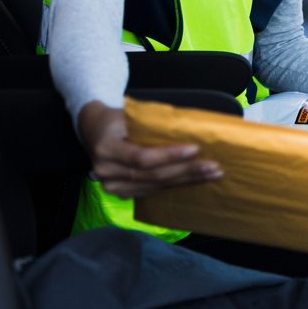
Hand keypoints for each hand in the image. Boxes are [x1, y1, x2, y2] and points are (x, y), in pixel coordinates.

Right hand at [78, 101, 222, 197]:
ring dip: (186, 181)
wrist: (95, 130)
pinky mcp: (122, 193)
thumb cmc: (117, 118)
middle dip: (186, 171)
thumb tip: (191, 128)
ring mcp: (112, 186)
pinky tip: (195, 181)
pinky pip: (153, 191)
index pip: (142, 158)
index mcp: (107, 149)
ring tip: (211, 175)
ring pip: (155, 186)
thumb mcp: (130, 115)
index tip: (195, 149)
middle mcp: (106, 172)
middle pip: (152, 175)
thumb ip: (153, 125)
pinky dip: (175, 185)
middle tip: (213, 167)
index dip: (170, 155)